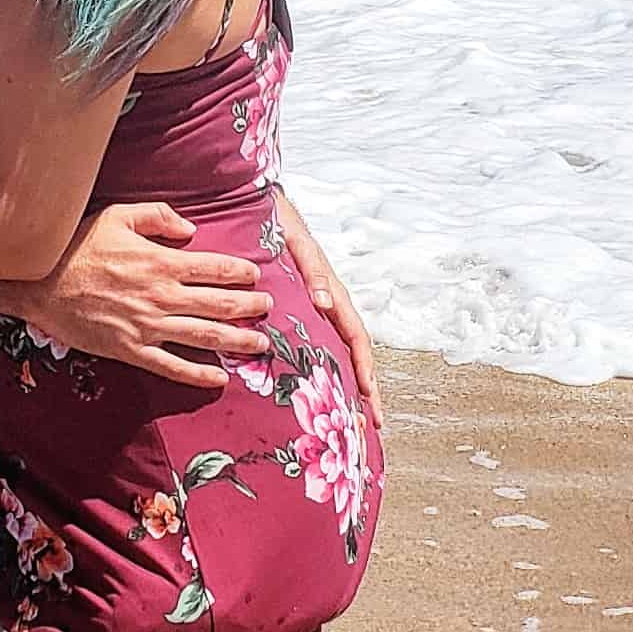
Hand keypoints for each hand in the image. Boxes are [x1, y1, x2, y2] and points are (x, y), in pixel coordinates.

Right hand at [21, 200, 269, 385]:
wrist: (39, 282)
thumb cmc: (78, 245)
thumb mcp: (119, 215)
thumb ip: (159, 216)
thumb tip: (191, 229)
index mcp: (161, 262)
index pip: (215, 268)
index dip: (241, 272)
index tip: (256, 275)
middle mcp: (161, 296)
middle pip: (218, 304)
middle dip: (249, 307)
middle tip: (267, 308)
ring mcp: (147, 327)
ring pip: (204, 337)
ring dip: (237, 341)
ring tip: (260, 344)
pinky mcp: (130, 350)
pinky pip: (171, 366)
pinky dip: (198, 374)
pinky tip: (219, 379)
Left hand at [274, 190, 377, 408]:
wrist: (262, 208)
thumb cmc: (280, 224)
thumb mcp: (298, 245)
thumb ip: (312, 272)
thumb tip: (327, 303)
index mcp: (333, 294)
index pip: (357, 340)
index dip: (365, 371)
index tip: (370, 399)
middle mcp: (328, 308)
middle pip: (354, 355)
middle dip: (364, 390)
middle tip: (370, 424)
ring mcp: (315, 312)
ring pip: (337, 355)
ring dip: (347, 386)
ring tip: (351, 420)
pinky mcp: (299, 312)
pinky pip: (316, 347)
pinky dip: (324, 372)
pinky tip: (318, 396)